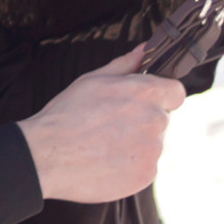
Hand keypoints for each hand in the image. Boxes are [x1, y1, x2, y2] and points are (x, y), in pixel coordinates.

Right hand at [19, 46, 186, 204]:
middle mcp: (156, 121)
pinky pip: (145, 167)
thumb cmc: (66, 115)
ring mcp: (153, 150)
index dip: (161, 96)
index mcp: (146, 93)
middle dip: (142, 121)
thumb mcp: (93, 80)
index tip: (143, 102)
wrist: (47, 156)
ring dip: (136, 144)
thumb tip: (145, 49)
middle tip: (111, 126)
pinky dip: (130, 166)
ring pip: (153, 144)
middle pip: (162, 119)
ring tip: (104, 145)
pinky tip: (106, 161)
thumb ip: (126, 64)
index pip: (176, 92)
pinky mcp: (146, 175)